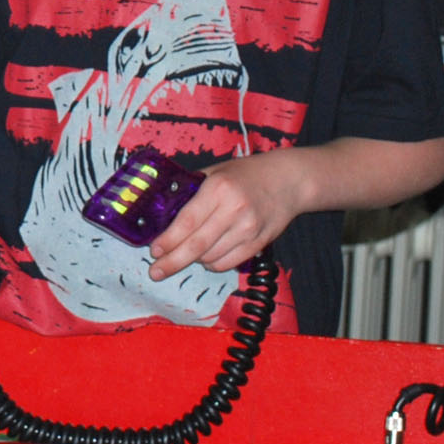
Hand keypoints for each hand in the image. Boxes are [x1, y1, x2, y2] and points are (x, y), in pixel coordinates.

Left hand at [147, 151, 304, 280]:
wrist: (288, 180)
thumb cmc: (246, 174)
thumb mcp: (215, 171)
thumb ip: (191, 189)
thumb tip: (163, 209)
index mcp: (218, 189)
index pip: (188, 221)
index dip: (169, 239)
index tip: (154, 250)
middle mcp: (234, 210)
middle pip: (198, 245)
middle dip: (173, 261)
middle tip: (156, 272)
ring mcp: (249, 229)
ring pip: (212, 257)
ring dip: (194, 260)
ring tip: (184, 254)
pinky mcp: (260, 243)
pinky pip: (229, 263)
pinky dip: (213, 264)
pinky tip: (206, 258)